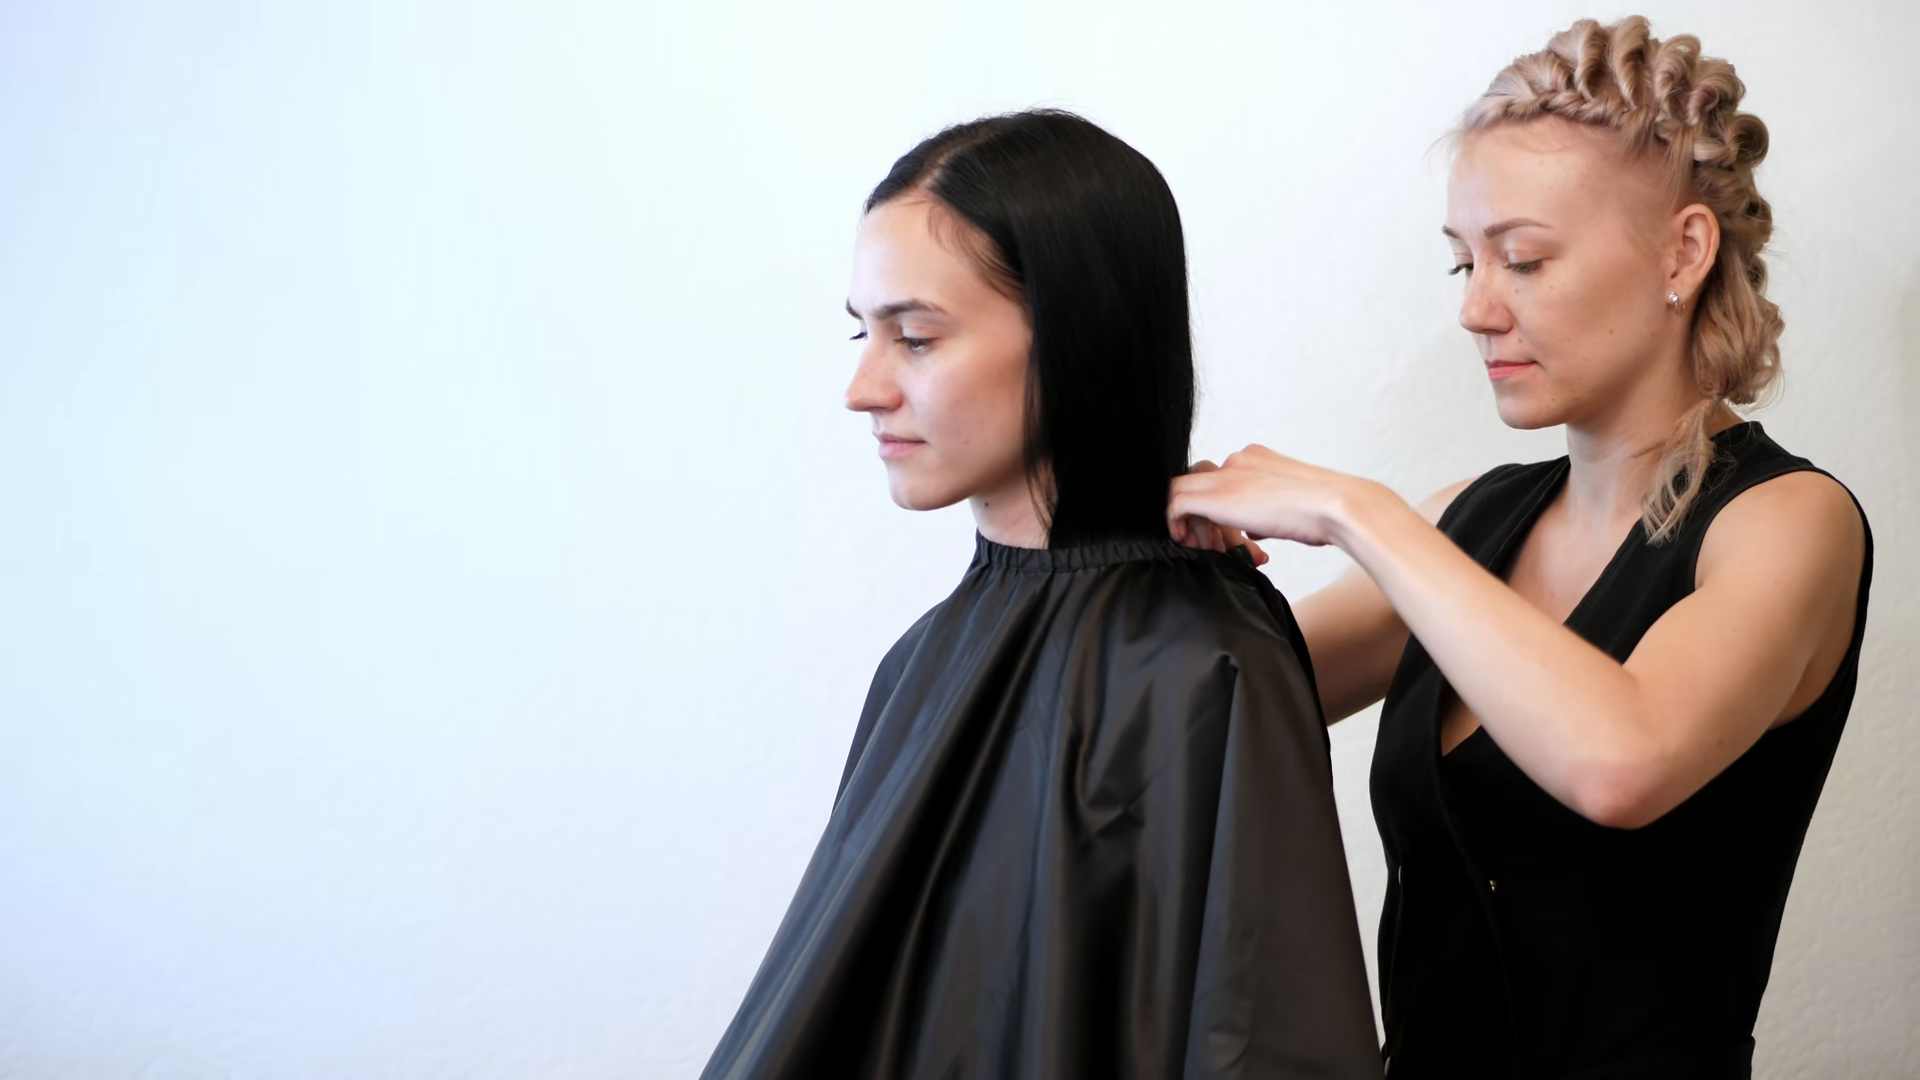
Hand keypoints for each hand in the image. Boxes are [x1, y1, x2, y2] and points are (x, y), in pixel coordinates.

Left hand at [1169, 445, 1373, 549]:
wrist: (1337, 507)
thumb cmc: (1325, 513)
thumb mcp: (1290, 507)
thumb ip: (1263, 513)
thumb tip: (1250, 530)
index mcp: (1257, 458)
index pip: (1221, 478)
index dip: (1218, 509)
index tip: (1227, 535)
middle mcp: (1239, 460)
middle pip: (1199, 482)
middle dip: (1201, 515)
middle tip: (1213, 543)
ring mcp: (1227, 474)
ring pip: (1184, 491)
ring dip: (1191, 522)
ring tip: (1209, 548)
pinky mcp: (1218, 495)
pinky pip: (1175, 503)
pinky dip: (1176, 523)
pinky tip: (1190, 543)